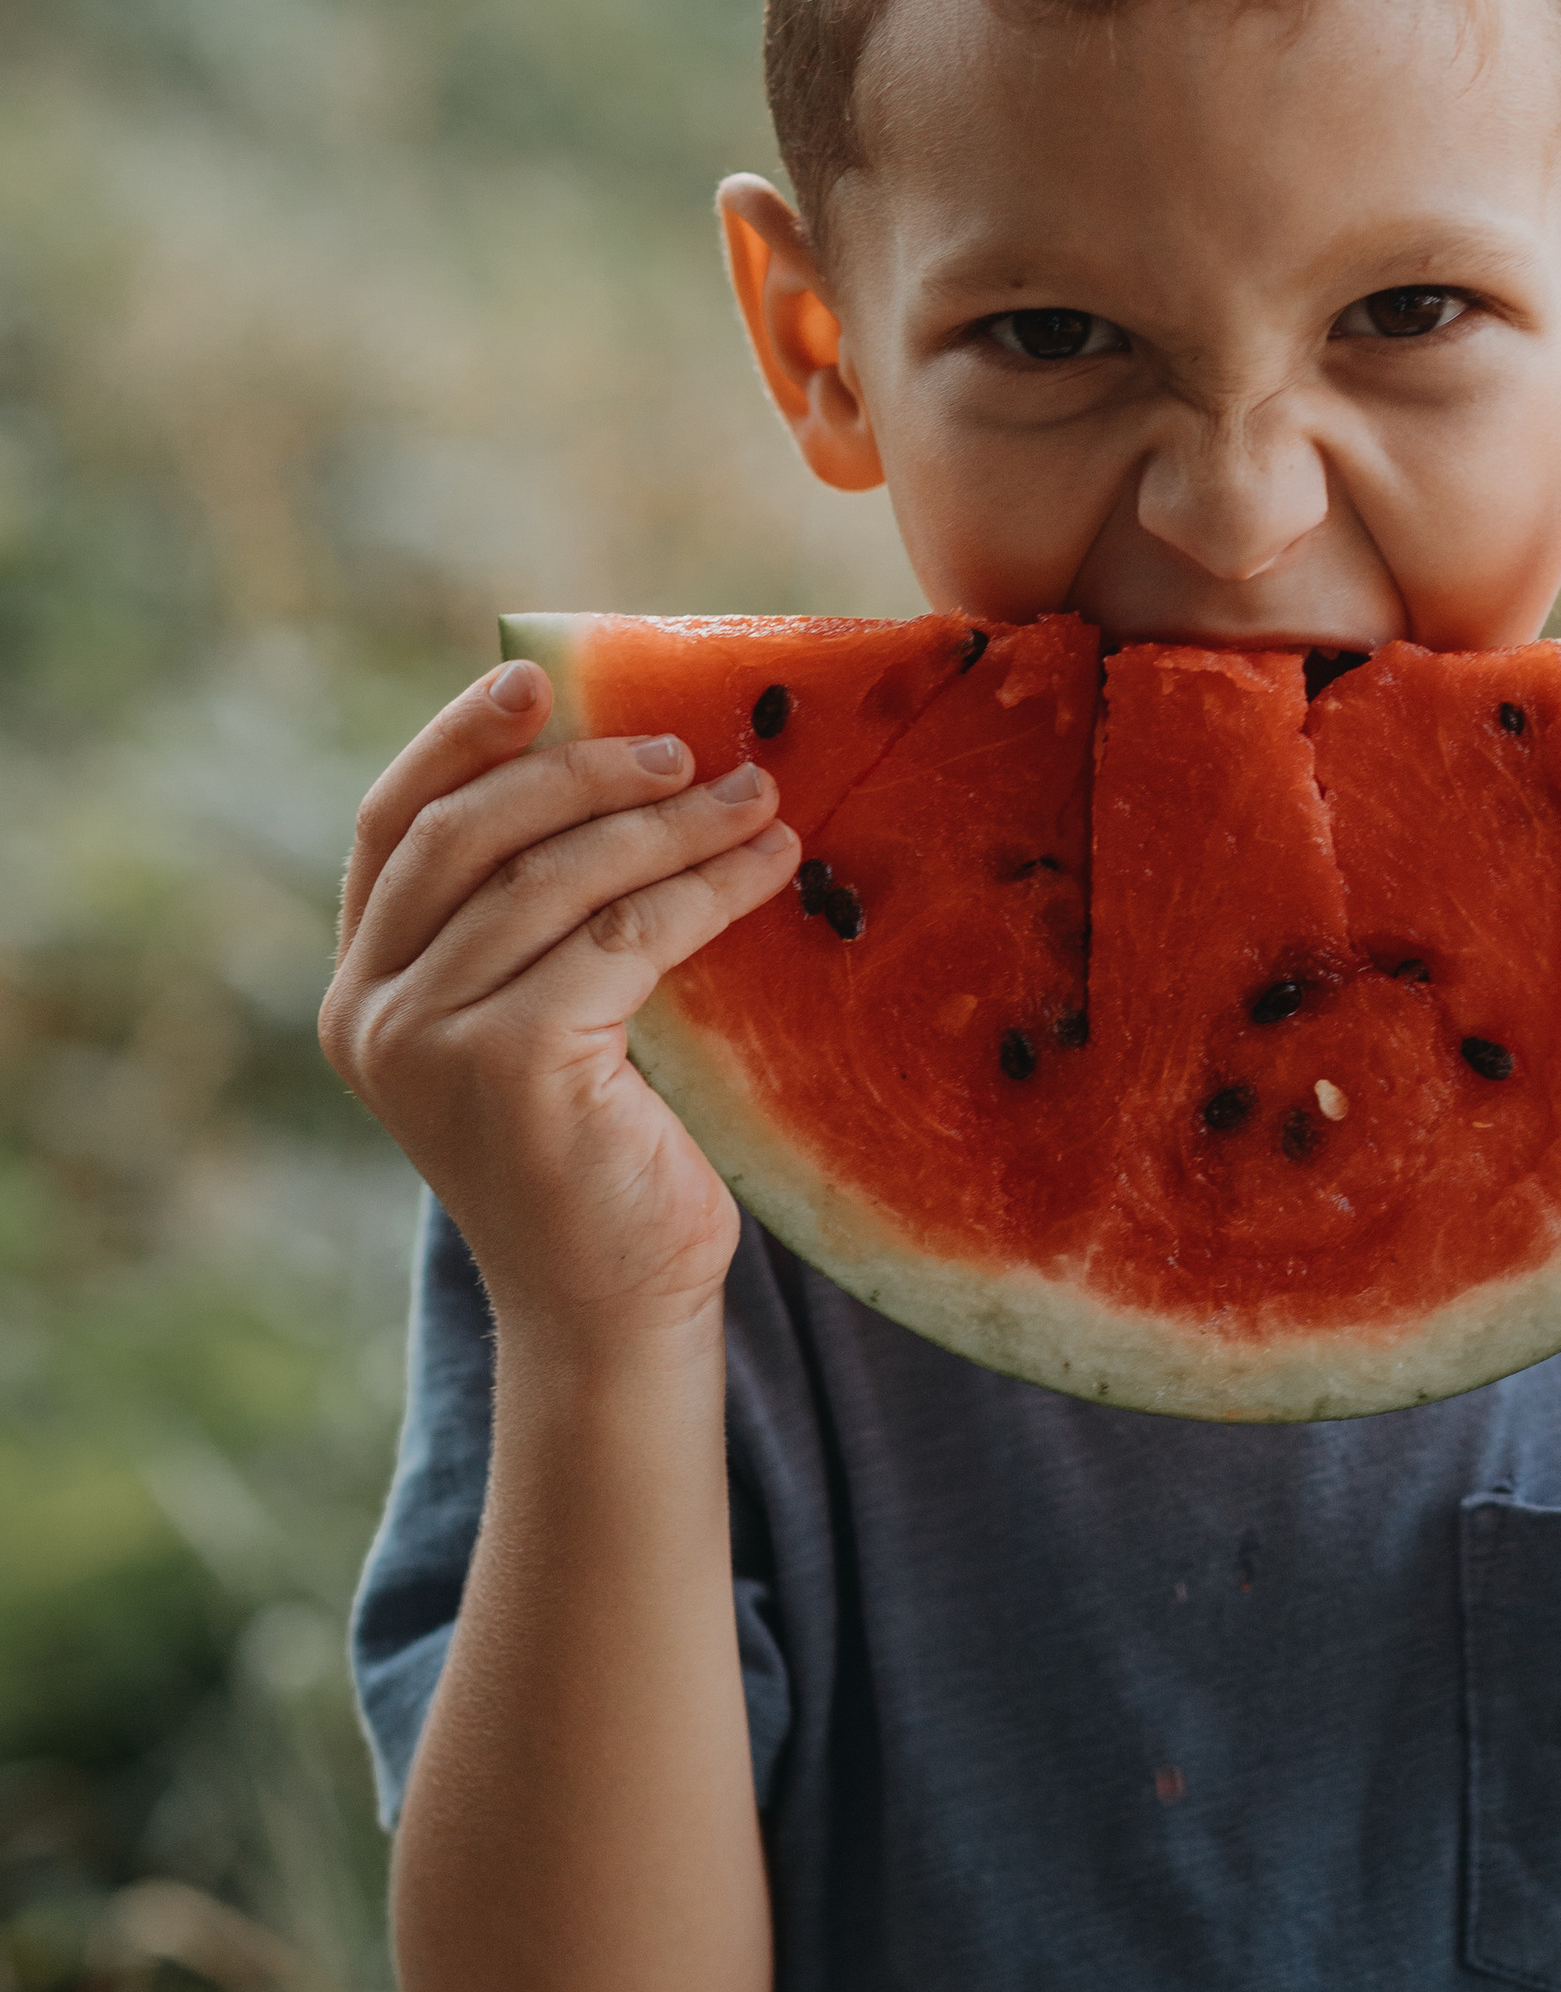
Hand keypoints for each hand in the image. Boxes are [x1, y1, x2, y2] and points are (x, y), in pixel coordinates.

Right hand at [321, 660, 801, 1343]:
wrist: (614, 1311)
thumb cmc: (599, 1164)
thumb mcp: (546, 1026)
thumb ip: (539, 926)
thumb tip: (632, 774)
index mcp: (363, 992)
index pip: (391, 828)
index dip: (456, 742)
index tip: (533, 679)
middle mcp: (373, 1014)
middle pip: (471, 835)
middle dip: (583, 773)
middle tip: (685, 750)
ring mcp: (432, 1040)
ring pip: (556, 879)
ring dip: (669, 826)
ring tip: (757, 798)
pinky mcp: (512, 1061)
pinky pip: (622, 936)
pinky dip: (702, 889)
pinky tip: (766, 868)